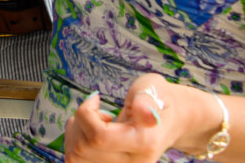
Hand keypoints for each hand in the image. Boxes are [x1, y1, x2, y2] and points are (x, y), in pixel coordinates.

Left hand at [63, 75, 184, 162]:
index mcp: (144, 144)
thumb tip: (147, 116)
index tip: (96, 98)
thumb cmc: (158, 100)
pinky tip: (87, 133)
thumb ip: (146, 102)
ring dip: (75, 133)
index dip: (87, 113)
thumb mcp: (153, 90)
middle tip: (98, 110)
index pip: (98, 136)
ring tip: (94, 121)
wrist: (170, 122)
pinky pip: (75, 161)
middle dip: (80, 121)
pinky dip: (74, 144)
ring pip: (75, 157)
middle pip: (83, 148)